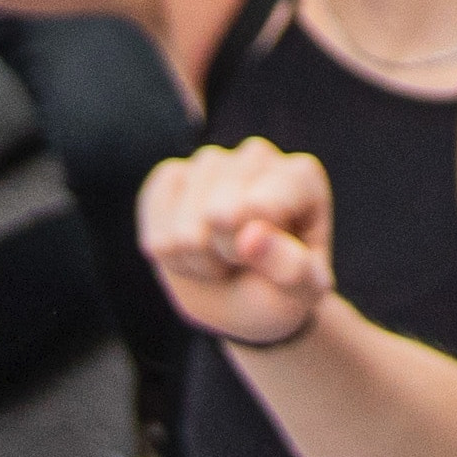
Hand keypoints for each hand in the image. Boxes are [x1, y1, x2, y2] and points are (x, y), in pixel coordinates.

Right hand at [135, 140, 341, 342]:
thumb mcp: (302, 293)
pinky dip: (164, 246)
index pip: (262, 207)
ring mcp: (212, 161)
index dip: (253, 249)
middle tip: (240, 263)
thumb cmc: (280, 291)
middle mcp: (258, 156)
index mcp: (302, 177)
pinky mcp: (173, 174)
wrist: (240, 300)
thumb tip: (251, 236)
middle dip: (223, 256)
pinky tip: (186, 250)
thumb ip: (291, 268)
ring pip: (184, 219)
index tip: (268, 259)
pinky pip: (154, 206)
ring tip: (217, 260)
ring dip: (194, 257)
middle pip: (219, 213)